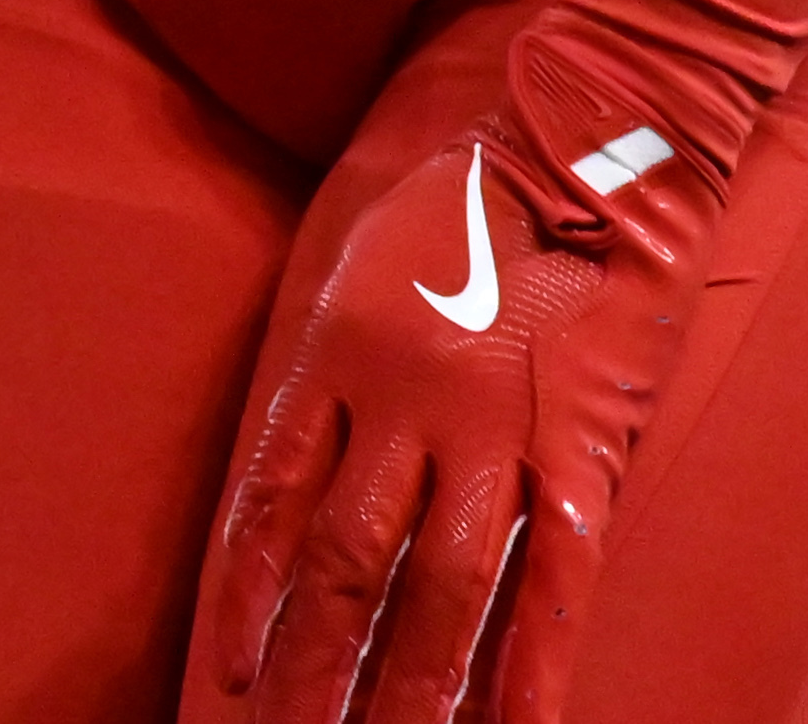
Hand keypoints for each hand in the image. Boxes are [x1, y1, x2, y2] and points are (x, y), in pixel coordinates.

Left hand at [198, 103, 713, 723]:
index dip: (245, 600)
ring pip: (435, 589)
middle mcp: (403, 404)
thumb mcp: (353, 259)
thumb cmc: (457, 195)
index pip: (268, 505)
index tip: (226, 677)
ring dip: (405, 687)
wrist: (581, 138)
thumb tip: (299, 468)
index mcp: (334, 356)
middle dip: (312, 669)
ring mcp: (496, 433)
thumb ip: (328, 365)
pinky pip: (551, 579)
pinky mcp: (581, 450)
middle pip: (342, 564)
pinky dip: (529, 667)